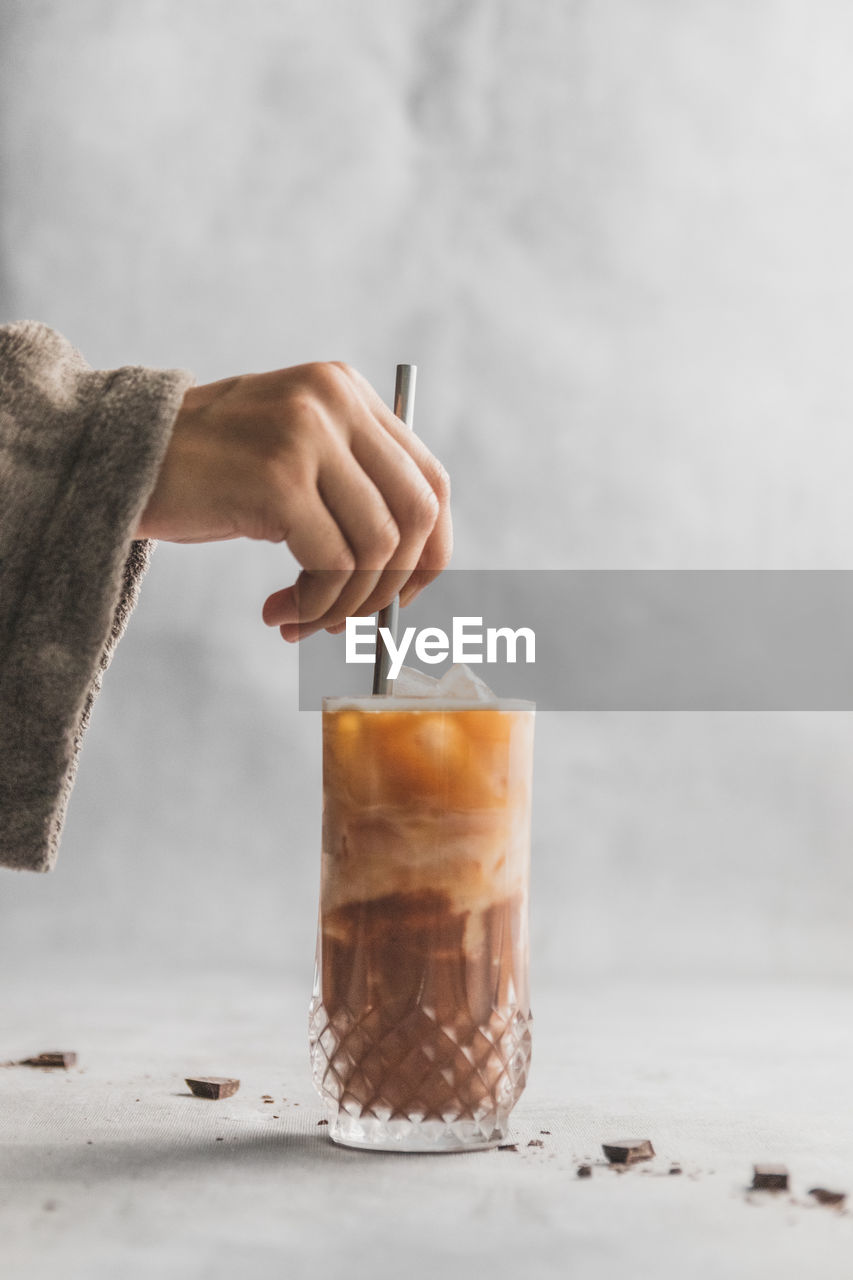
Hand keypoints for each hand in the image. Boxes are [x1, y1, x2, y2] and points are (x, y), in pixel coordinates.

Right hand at [136, 362, 451, 639]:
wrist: (119, 457)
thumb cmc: (206, 471)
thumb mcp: (290, 454)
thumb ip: (351, 487)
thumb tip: (409, 575)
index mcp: (347, 391)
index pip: (431, 480)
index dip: (429, 552)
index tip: (401, 596)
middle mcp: (336, 403)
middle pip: (417, 514)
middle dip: (394, 586)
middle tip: (354, 623)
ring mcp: (308, 436)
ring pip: (377, 548)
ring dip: (345, 605)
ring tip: (301, 622)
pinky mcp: (278, 478)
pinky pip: (332, 566)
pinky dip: (315, 605)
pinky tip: (279, 614)